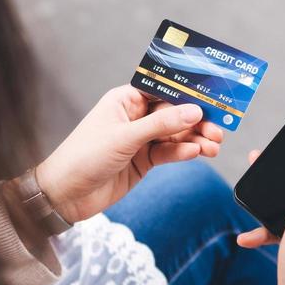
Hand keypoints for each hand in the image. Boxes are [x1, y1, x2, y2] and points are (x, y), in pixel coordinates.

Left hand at [34, 85, 224, 223]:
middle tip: (219, 128)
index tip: (213, 97)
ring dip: (195, 138)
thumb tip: (194, 111)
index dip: (188, 93)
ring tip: (214, 145)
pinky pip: (169, 152)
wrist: (66, 195)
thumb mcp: (124, 137)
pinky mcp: (144, 161)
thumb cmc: (83, 156)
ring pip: (175, 134)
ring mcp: (140, 140)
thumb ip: (161, 125)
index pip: (163, 90)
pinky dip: (183, 152)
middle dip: (197, 120)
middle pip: (174, 113)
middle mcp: (135, 117)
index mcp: (125, 100)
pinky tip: (196, 153)